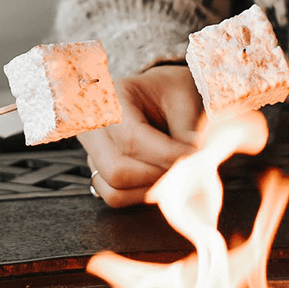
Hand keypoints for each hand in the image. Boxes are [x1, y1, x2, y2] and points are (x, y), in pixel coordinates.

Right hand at [78, 65, 202, 207]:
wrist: (155, 91)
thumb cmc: (168, 90)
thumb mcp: (182, 99)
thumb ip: (186, 132)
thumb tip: (195, 164)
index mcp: (111, 99)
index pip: (132, 138)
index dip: (168, 155)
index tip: (197, 158)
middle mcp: (93, 128)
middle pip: (118, 170)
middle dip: (159, 175)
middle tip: (187, 169)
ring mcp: (92, 152)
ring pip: (114, 190)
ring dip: (152, 189)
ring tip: (176, 174)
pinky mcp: (98, 171)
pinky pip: (115, 196)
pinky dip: (142, 195)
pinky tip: (161, 180)